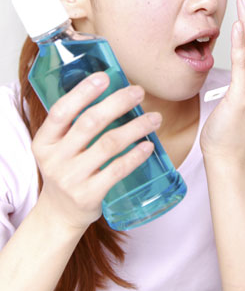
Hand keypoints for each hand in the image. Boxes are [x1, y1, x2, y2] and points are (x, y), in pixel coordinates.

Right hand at [32, 72, 159, 231]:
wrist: (59, 214)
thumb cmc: (66, 170)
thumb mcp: (57, 147)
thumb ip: (74, 124)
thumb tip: (111, 90)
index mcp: (44, 141)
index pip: (61, 111)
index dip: (82, 92)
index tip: (104, 77)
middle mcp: (55, 159)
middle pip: (89, 123)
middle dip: (117, 103)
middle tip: (138, 91)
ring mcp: (71, 178)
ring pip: (109, 144)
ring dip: (135, 127)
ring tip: (154, 118)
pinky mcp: (89, 195)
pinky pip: (117, 170)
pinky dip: (136, 155)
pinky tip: (149, 144)